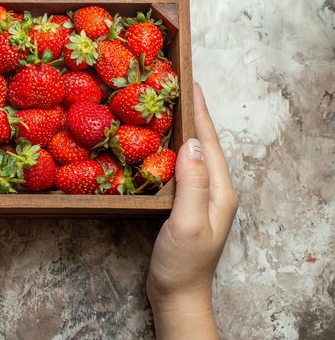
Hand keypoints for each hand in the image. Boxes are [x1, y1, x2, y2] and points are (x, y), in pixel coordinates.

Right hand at [147, 83, 237, 339]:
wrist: (177, 294)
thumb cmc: (182, 263)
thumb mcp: (187, 222)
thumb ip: (193, 183)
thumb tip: (192, 144)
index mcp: (220, 190)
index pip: (211, 143)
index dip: (200, 113)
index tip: (191, 85)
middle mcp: (215, 190)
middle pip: (205, 145)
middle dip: (193, 115)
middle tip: (177, 89)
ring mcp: (201, 198)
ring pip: (193, 155)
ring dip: (183, 130)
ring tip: (169, 108)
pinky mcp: (186, 204)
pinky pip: (181, 168)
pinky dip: (171, 150)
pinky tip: (160, 146)